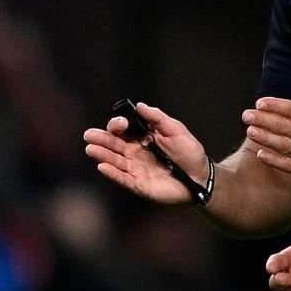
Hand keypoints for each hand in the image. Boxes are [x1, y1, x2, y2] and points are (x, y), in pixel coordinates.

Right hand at [83, 103, 208, 204]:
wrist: (200, 176)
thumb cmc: (189, 152)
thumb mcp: (175, 130)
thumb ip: (157, 118)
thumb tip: (139, 105)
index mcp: (141, 138)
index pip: (123, 130)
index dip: (118, 125)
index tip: (123, 123)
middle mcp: (134, 153)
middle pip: (113, 144)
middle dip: (101, 139)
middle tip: (89, 135)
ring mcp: (135, 169)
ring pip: (114, 161)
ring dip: (102, 155)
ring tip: (90, 149)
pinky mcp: (139, 184)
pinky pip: (123, 178)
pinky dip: (112, 173)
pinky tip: (102, 167)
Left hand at [243, 68, 290, 189]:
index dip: (274, 105)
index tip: (260, 102)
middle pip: (284, 126)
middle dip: (263, 119)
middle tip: (246, 115)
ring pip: (284, 145)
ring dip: (265, 138)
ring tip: (250, 131)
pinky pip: (290, 165)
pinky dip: (275, 160)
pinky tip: (261, 153)